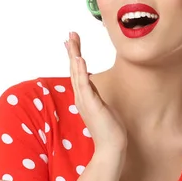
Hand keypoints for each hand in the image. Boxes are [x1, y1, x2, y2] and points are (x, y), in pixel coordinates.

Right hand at [65, 32, 127, 151]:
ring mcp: (85, 100)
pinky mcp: (91, 104)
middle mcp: (81, 97)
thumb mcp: (103, 107)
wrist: (111, 147)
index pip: (78, 72)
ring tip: (71, 40)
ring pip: (77, 73)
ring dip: (74, 55)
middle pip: (74, 69)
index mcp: (84, 96)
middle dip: (72, 50)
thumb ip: (97, 96)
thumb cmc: (110, 129)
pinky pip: (84, 84)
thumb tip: (94, 87)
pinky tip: (80, 58)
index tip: (72, 42)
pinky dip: (81, 70)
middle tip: (70, 33)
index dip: (74, 56)